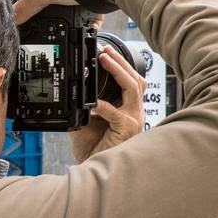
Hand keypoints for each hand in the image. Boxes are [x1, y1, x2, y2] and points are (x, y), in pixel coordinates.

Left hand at [69, 46, 146, 161]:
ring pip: (132, 88)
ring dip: (118, 71)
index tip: (107, 52)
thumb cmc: (92, 145)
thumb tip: (82, 84)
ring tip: (104, 60)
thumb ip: (90, 102)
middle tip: (106, 51)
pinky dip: (103, 105)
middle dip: (121, 62)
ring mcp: (134, 120)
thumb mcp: (89, 116)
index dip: (122, 65)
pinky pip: (116, 112)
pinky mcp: (127, 129)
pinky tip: (93, 102)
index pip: (132, 81)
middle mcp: (135, 112)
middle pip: (136, 79)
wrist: (91, 166)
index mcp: (128, 108)